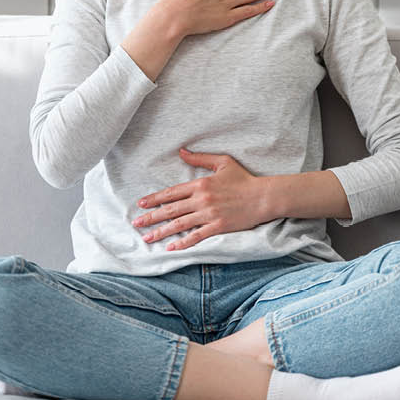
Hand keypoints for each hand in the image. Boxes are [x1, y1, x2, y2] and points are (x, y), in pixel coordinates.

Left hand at [132, 148, 271, 250]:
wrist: (263, 196)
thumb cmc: (244, 179)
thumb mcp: (222, 162)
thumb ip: (200, 158)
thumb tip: (181, 151)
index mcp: (200, 184)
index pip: (172, 192)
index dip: (155, 198)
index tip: (141, 204)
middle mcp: (201, 200)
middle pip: (171, 209)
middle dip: (152, 217)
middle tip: (136, 223)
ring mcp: (209, 214)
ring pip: (179, 224)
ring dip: (161, 231)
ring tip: (147, 237)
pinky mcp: (218, 227)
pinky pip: (196, 236)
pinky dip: (183, 243)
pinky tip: (171, 248)